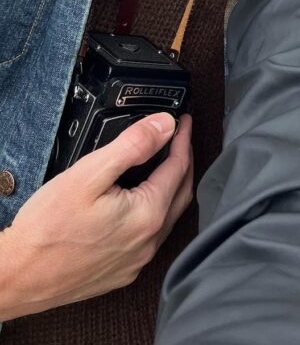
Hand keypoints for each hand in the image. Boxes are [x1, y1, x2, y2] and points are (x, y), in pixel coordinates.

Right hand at [0, 111, 192, 320]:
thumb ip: (133, 145)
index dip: (183, 139)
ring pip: (168, 216)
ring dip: (171, 187)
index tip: (183, 121)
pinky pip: (151, 237)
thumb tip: (165, 126)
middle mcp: (148, 242)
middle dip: (183, 161)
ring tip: (164, 164)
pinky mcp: (122, 272)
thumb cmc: (45, 230)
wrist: (15, 278)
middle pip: (181, 192)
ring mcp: (136, 261)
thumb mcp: (89, 173)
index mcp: (147, 215)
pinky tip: (143, 201)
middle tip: (178, 138)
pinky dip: (156, 212)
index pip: (179, 167)